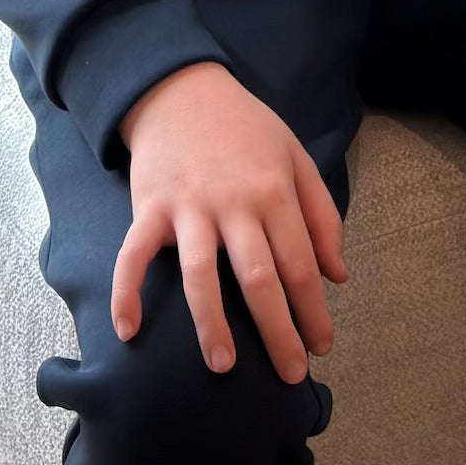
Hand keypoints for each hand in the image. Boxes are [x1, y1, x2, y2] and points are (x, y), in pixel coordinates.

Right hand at [112, 60, 346, 381]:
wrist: (182, 89)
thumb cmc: (246, 128)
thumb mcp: (296, 156)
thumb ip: (321, 215)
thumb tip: (337, 275)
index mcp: (274, 192)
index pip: (300, 265)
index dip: (314, 311)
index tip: (322, 347)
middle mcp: (234, 204)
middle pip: (259, 279)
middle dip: (278, 331)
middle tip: (291, 375)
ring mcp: (188, 207)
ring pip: (202, 276)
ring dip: (211, 325)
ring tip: (223, 367)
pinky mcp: (149, 207)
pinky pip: (135, 255)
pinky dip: (127, 292)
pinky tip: (128, 331)